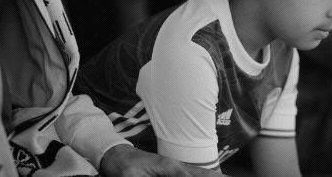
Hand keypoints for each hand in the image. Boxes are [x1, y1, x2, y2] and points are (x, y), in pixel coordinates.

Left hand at [100, 144, 227, 176]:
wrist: (116, 155)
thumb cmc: (123, 167)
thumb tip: (175, 176)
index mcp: (168, 166)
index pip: (191, 176)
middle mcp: (175, 165)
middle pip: (202, 173)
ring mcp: (175, 167)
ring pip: (200, 173)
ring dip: (215, 176)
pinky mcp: (172, 170)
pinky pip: (194, 173)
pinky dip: (206, 175)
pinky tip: (213, 176)